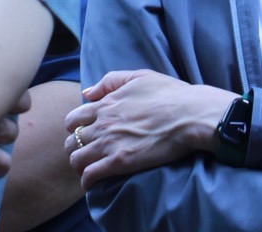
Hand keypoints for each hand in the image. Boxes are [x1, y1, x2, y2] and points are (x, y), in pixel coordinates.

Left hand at [64, 69, 235, 188]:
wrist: (189, 115)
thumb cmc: (170, 94)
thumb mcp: (139, 77)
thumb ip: (110, 82)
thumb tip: (87, 93)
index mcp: (106, 105)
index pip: (72, 120)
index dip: (75, 129)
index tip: (84, 135)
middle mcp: (102, 124)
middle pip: (72, 142)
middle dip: (75, 149)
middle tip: (86, 155)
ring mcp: (109, 143)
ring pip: (77, 160)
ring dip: (80, 166)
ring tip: (89, 170)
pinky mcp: (120, 162)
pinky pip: (90, 176)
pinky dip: (87, 181)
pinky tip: (93, 184)